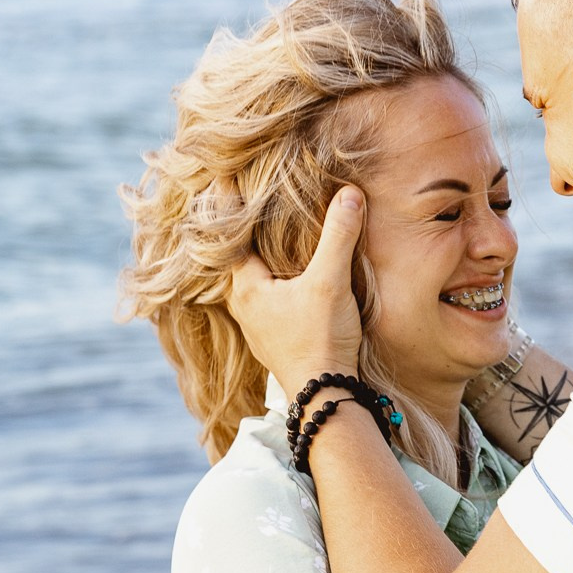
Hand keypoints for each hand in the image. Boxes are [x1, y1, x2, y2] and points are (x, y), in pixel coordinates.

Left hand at [225, 184, 365, 397]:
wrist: (325, 396)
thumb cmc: (320, 339)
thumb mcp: (330, 282)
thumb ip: (338, 236)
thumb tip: (349, 194)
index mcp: (246, 288)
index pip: (227, 237)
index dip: (227, 205)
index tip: (222, 176)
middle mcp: (244, 306)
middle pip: (233, 259)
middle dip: (235, 232)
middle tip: (237, 201)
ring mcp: (257, 325)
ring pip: (247, 281)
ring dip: (250, 257)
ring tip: (257, 233)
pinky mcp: (274, 338)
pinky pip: (262, 297)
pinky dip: (265, 278)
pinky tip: (281, 275)